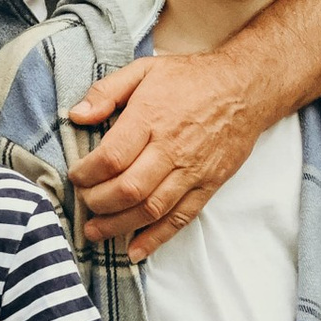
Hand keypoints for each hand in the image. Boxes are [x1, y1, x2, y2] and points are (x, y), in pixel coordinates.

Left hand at [65, 46, 263, 258]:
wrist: (245, 88)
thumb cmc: (191, 78)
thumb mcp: (144, 69)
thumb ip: (106, 91)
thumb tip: (75, 116)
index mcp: (151, 117)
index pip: (111, 157)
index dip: (86, 174)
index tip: (76, 176)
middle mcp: (171, 148)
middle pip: (128, 189)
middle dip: (98, 203)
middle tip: (84, 202)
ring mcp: (192, 170)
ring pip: (151, 209)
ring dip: (119, 226)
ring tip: (96, 232)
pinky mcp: (209, 185)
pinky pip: (181, 218)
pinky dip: (156, 238)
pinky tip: (135, 250)